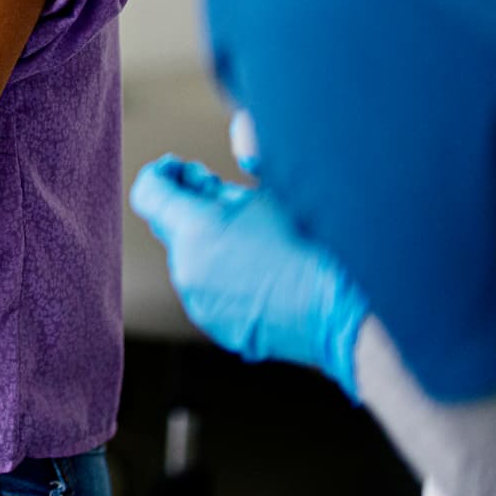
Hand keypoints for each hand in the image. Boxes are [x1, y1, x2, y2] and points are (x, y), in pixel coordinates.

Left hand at [131, 154, 370, 398]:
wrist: (346, 307)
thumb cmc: (313, 242)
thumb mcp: (264, 196)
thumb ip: (217, 186)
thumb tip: (196, 182)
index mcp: (194, 229)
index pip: (149, 193)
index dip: (162, 175)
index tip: (179, 169)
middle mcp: (187, 269)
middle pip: (170, 227)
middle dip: (192, 209)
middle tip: (228, 198)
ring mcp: (200, 302)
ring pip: (191, 260)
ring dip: (210, 245)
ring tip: (258, 241)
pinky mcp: (218, 326)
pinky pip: (210, 291)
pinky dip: (225, 277)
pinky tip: (265, 273)